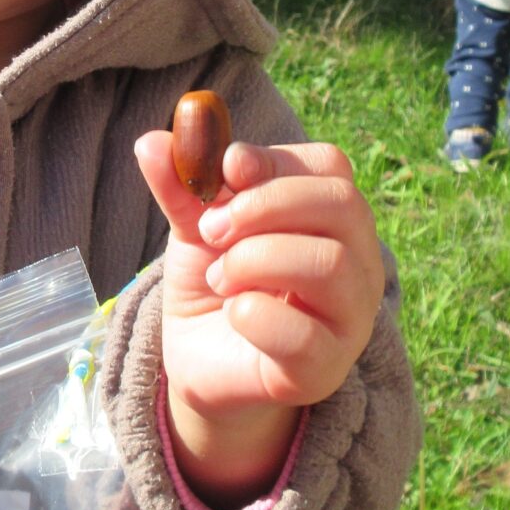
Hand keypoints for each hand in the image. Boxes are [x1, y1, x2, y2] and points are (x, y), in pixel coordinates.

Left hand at [133, 135, 385, 503]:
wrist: (202, 360)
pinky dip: (253, 314)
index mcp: (332, 216)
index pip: (329, 166)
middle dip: (265, 207)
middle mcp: (357, 261)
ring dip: (254, 260)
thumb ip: (181, 186)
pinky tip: (232, 316)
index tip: (224, 170)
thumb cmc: (216, 282)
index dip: (273, 161)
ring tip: (219, 278)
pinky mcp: (326, 368)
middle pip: (341, 205)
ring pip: (328, 263)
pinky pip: (303, 333)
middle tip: (210, 229)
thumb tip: (151, 142)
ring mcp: (350, 317)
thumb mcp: (195, 226)